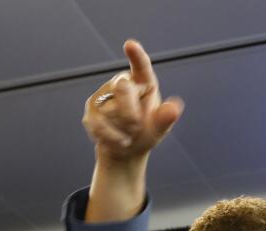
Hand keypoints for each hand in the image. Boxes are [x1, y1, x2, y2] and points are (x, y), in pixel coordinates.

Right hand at [82, 40, 183, 165]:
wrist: (125, 151)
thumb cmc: (145, 134)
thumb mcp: (158, 129)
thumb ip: (165, 118)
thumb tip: (174, 108)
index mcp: (143, 82)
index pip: (141, 66)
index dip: (136, 55)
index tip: (130, 45)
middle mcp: (122, 83)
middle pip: (123, 88)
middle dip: (130, 112)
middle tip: (136, 127)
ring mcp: (104, 94)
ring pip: (110, 110)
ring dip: (123, 130)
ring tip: (129, 135)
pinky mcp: (91, 109)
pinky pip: (99, 124)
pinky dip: (112, 137)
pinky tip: (118, 141)